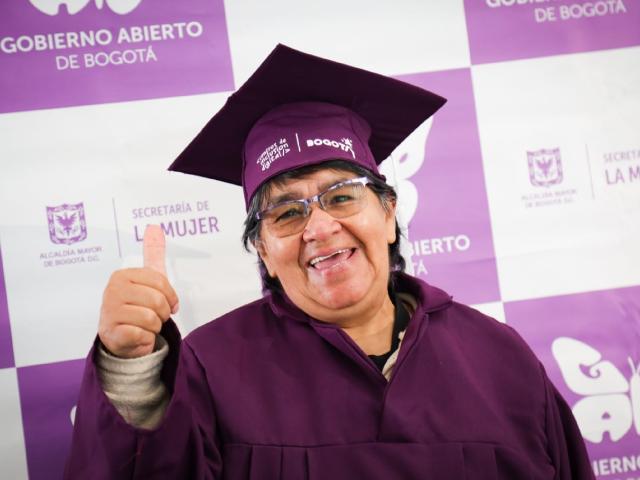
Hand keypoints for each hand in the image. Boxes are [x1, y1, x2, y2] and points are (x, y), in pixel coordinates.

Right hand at [98, 225, 178, 357]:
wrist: (120, 337)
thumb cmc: (136, 305)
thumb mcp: (146, 279)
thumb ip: (152, 253)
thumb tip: (154, 227)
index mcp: (122, 275)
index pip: (160, 282)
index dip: (170, 296)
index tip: (169, 303)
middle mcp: (112, 291)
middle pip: (157, 301)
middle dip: (162, 312)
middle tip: (155, 316)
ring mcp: (110, 312)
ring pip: (151, 319)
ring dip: (154, 326)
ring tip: (144, 325)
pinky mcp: (112, 332)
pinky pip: (143, 334)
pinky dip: (146, 338)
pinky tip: (138, 335)